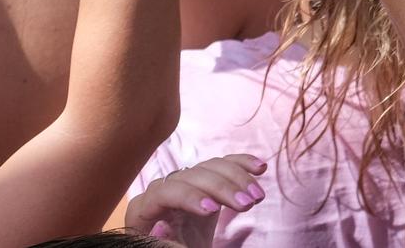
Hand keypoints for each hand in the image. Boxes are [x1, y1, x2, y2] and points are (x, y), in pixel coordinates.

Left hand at [126, 154, 266, 247]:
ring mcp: (186, 183)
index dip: (190, 196)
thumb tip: (161, 225)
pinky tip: (260, 168)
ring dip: (239, 178)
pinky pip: (223, 165)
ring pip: (211, 167)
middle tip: (247, 204)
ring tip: (258, 197)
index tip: (213, 210)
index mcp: (145, 210)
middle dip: (223, 188)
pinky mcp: (205, 183)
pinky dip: (242, 165)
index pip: (166, 191)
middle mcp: (163, 190)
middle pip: (193, 176)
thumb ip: (162, 243)